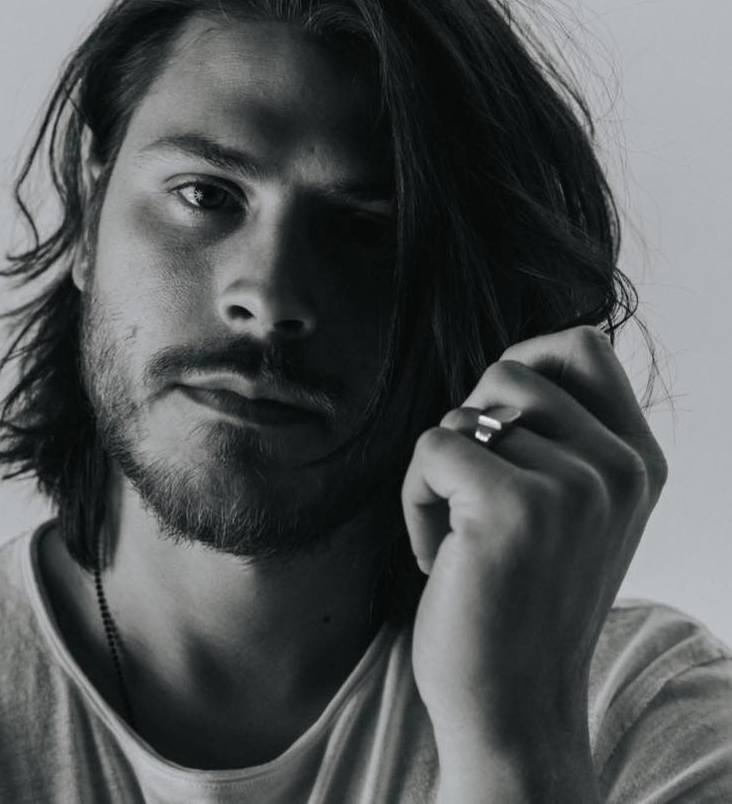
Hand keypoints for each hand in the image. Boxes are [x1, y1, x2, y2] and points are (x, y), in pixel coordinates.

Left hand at [401, 326, 667, 794]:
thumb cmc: (520, 602)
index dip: (523, 360)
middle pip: (508, 370)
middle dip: (469, 427)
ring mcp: (575, 486)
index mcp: (638, 462)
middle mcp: (619, 468)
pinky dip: (415, 499)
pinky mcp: (516, 507)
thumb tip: (509, 366)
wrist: (512, 706)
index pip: (583, 345)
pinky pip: (431, 449)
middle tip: (471, 499)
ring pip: (462, 412)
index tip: (493, 423)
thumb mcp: (570, 513)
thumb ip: (560, 438)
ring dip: (438, 471)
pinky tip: (440, 557)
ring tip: (459, 534)